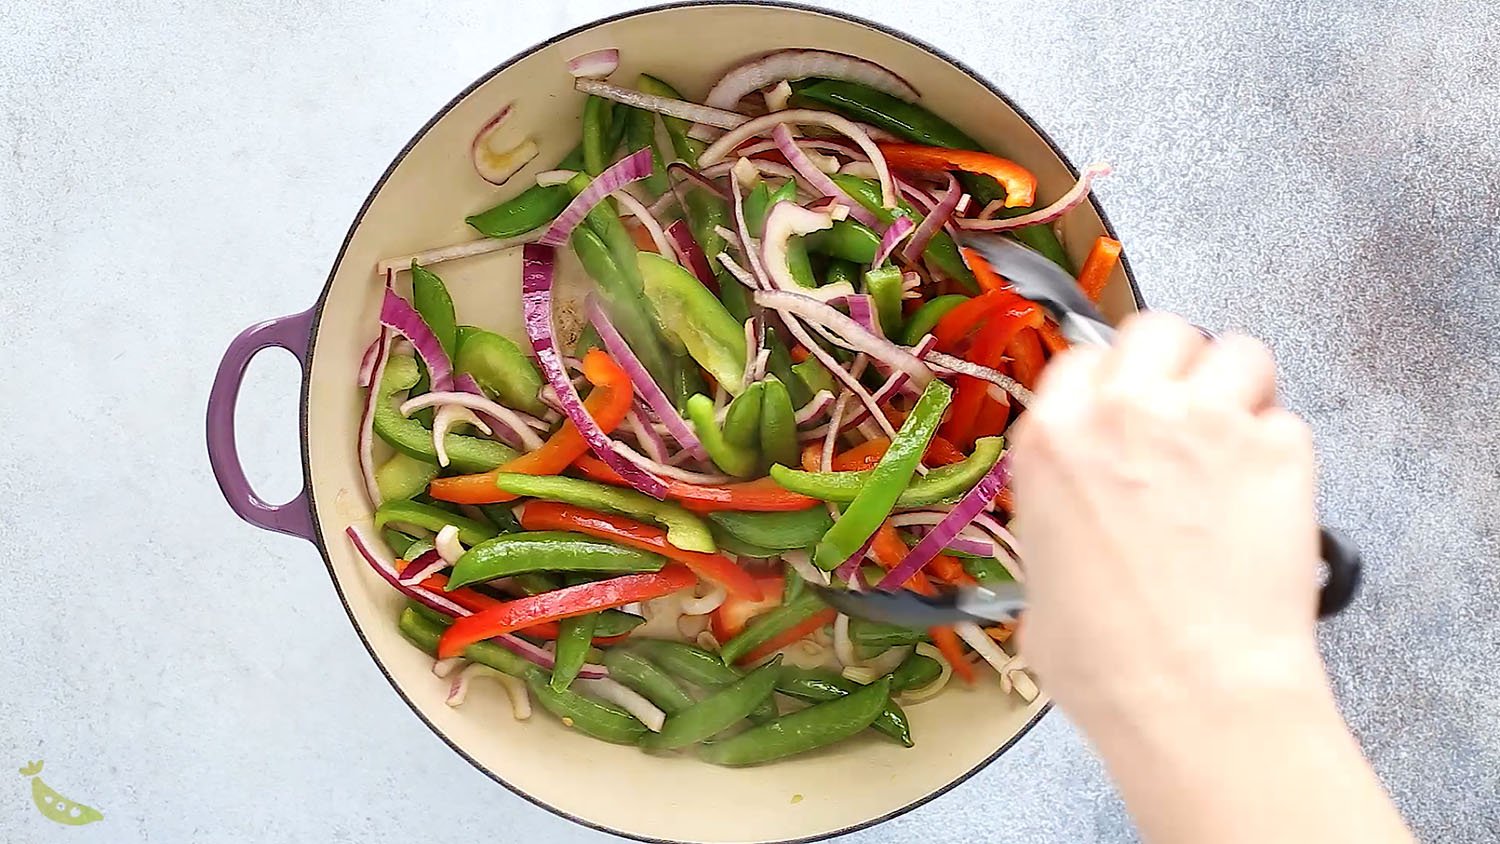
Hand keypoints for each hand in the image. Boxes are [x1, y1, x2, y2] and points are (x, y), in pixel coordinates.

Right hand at [1009, 312, 1327, 729]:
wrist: (1191, 692)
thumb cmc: (1104, 661)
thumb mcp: (1037, 582)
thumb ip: (1056, 521)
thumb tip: (1075, 529)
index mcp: (1053, 438)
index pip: (1082, 360)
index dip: (1107, 385)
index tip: (1123, 413)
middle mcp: (1127, 410)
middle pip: (1159, 330)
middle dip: (1174, 363)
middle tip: (1185, 416)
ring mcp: (1208, 422)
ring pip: (1238, 352)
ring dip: (1238, 389)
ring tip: (1237, 444)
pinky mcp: (1280, 450)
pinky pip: (1287, 421)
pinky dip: (1281, 452)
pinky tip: (1266, 499)